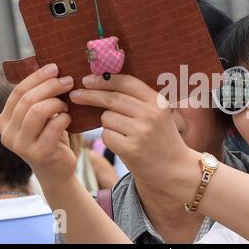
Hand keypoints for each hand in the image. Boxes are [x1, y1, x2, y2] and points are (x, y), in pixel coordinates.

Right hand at [0, 64, 76, 191]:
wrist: (58, 170)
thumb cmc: (51, 138)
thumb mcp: (41, 117)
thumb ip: (39, 98)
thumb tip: (53, 69)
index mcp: (5, 120)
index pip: (18, 92)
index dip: (37, 77)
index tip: (55, 67)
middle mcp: (8, 133)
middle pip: (28, 100)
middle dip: (51, 86)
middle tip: (69, 81)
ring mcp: (21, 145)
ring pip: (38, 111)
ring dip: (57, 103)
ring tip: (67, 105)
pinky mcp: (39, 153)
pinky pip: (53, 127)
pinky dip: (64, 118)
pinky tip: (69, 118)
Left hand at [69, 74, 200, 194]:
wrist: (174, 168)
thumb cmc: (161, 137)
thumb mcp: (159, 113)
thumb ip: (138, 99)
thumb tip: (103, 83)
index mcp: (158, 101)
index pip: (126, 83)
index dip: (104, 80)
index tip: (87, 80)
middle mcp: (150, 114)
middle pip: (111, 99)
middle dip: (90, 96)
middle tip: (75, 95)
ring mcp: (141, 132)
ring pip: (106, 118)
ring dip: (108, 123)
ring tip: (124, 133)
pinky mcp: (131, 149)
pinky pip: (106, 136)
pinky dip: (109, 138)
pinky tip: (123, 144)